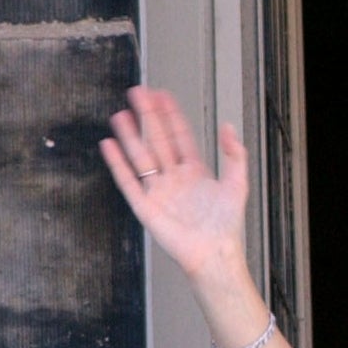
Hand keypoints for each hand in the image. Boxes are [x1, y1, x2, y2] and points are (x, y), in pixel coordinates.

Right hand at [99, 86, 251, 283]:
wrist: (214, 254)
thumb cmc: (226, 226)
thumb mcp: (237, 185)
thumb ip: (234, 155)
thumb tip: (228, 127)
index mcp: (195, 172)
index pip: (180, 137)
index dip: (171, 116)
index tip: (162, 95)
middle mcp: (174, 178)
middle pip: (158, 141)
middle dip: (148, 117)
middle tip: (138, 93)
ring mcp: (158, 191)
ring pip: (141, 156)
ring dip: (131, 135)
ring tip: (121, 114)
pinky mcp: (145, 206)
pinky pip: (128, 181)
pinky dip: (118, 164)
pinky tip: (110, 145)